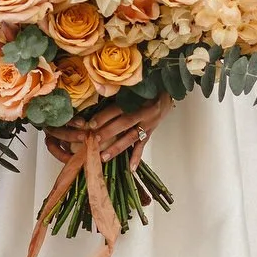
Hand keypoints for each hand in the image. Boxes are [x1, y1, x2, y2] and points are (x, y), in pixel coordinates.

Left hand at [45, 96, 169, 169]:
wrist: (167, 94)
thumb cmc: (145, 90)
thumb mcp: (132, 87)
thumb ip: (117, 92)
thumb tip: (98, 90)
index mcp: (137, 99)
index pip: (118, 108)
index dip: (104, 116)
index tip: (90, 124)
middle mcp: (144, 113)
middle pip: (125, 123)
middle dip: (109, 132)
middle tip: (94, 140)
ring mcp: (149, 124)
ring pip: (132, 137)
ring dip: (117, 147)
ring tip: (104, 157)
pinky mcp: (150, 133)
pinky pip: (143, 146)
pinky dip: (136, 157)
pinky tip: (131, 169)